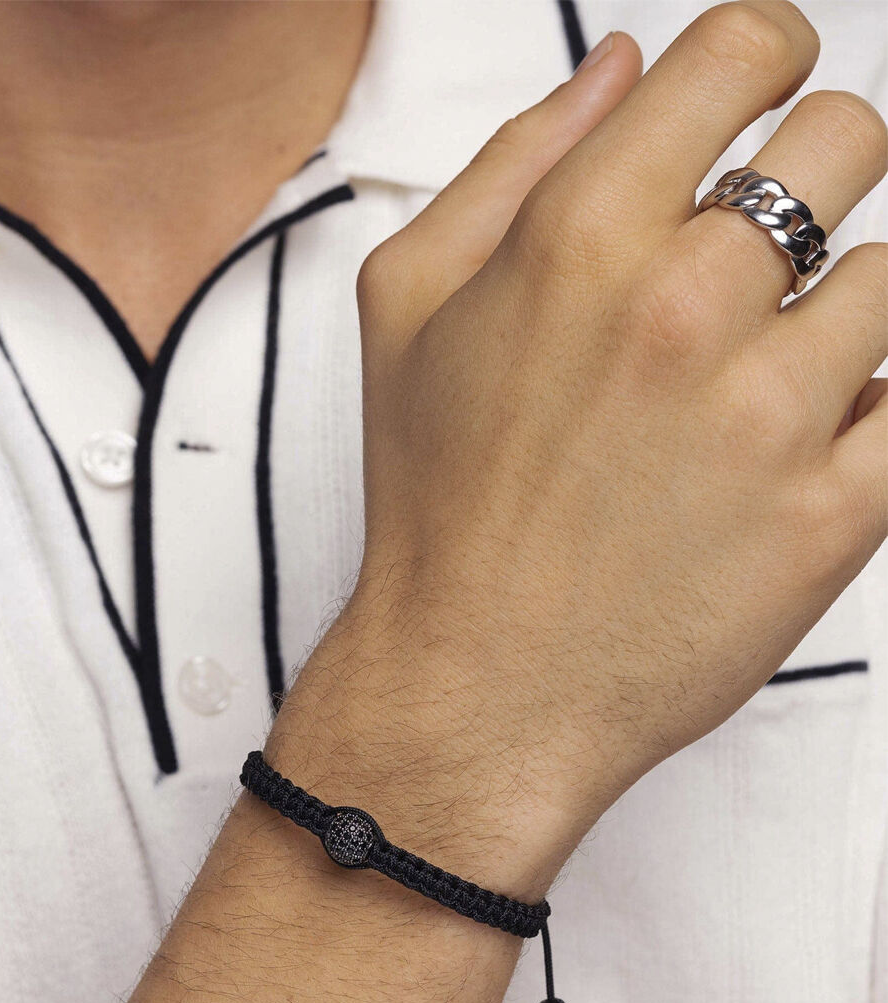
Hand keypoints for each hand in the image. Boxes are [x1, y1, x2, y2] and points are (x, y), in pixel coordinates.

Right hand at [330, 1, 884, 860]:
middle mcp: (681, 309)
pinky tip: (803, 447)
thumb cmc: (437, 509)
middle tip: (762, 259)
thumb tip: (624, 63)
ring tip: (759, 387)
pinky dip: (871, 417)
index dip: (766, 54)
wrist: (474, 693)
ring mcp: (767, 417)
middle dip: (814, 177)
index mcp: (576, 241)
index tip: (766, 93)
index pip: (741, 51)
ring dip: (834, 317)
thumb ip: (512, 163)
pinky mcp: (830, 519)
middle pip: (848, 139)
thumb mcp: (406, 311)